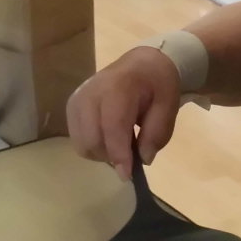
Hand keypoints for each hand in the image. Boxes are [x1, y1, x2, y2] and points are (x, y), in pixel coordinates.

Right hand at [64, 46, 181, 179]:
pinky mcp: (71, 106)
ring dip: (101, 153)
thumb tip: (142, 159)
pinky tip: (107, 137)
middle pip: (92, 139)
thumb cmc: (157, 85)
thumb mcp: (168, 106)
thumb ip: (157, 133)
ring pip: (82, 142)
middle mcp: (91, 92)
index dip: (118, 154)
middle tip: (130, 154)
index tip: (128, 175)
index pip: (112, 126)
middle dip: (111, 156)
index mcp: (118, 87)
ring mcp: (77, 99)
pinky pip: (77, 138)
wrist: (141, 64)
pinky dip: (92, 146)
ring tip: (120, 143)